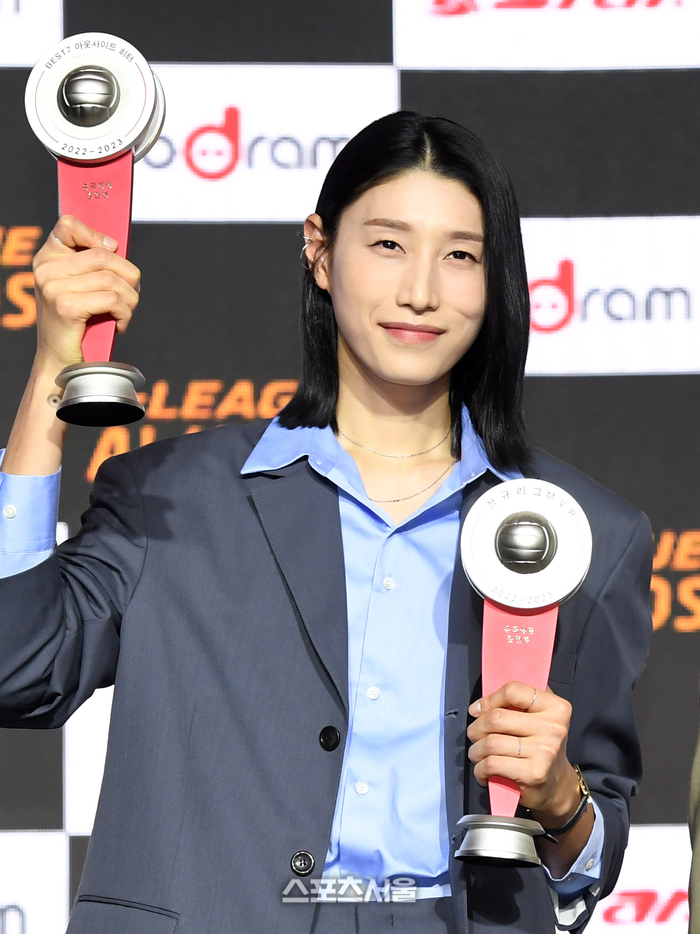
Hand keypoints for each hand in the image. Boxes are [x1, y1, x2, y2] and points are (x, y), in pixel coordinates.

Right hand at [31, 214, 140, 376]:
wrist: (60, 361)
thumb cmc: (76, 324)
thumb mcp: (79, 288)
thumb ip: (91, 265)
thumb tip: (117, 247)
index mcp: (47, 259)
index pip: (68, 225)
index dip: (96, 234)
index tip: (112, 250)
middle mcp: (46, 270)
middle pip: (104, 255)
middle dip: (128, 276)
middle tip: (131, 294)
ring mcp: (53, 287)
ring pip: (112, 279)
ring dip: (129, 299)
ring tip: (126, 312)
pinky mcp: (66, 306)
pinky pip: (112, 299)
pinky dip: (125, 313)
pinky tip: (120, 324)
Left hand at [467, 681, 579, 823]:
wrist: (556, 786)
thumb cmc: (541, 746)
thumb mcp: (540, 716)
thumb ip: (521, 700)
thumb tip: (485, 698)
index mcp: (556, 708)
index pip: (513, 691)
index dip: (489, 700)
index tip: (478, 709)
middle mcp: (554, 728)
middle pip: (496, 718)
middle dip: (476, 727)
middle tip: (474, 734)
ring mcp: (545, 751)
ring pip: (491, 742)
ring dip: (476, 750)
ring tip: (477, 753)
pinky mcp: (533, 774)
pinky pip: (492, 764)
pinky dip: (480, 768)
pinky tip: (483, 770)